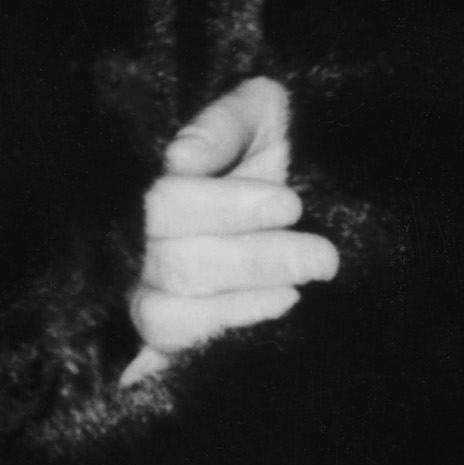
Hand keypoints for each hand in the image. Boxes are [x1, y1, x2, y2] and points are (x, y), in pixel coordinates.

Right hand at [123, 75, 338, 372]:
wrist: (294, 183)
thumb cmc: (266, 143)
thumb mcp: (257, 114)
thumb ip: (224, 125)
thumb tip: (179, 159)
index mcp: (160, 185)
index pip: (168, 204)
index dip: (227, 209)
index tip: (290, 206)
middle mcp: (140, 242)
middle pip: (176, 265)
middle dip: (256, 262)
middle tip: (323, 258)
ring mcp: (147, 291)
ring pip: (165, 315)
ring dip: (238, 306)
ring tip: (297, 292)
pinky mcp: (165, 333)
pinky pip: (168, 351)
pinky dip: (214, 337)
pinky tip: (275, 312)